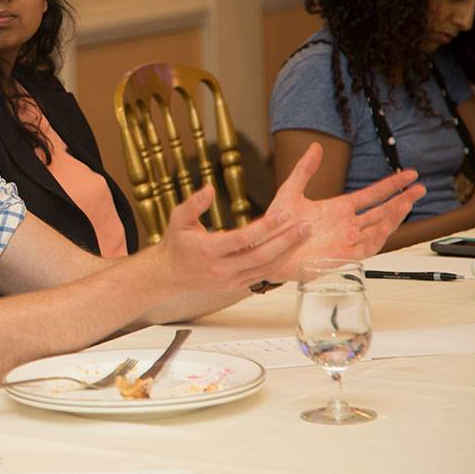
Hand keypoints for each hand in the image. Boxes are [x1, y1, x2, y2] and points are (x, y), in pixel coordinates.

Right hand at [151, 183, 310, 298]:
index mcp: (208, 251)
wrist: (169, 275)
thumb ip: (193, 204)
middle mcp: (221, 268)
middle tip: (305, 226)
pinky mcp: (237, 285)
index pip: (242, 239)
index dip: (264, 228)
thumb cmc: (176, 245)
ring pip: (266, 267)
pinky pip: (263, 274)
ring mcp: (231, 280)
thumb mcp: (177, 219)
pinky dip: (280, 262)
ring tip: (304, 234)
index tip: (283, 214)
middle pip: (260, 256)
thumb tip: (208, 188)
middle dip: (286, 241)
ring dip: (288, 251)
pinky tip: (293, 248)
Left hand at [265, 142, 424, 278]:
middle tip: (419, 187)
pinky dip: (377, 238)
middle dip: (402, 200)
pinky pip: (365, 248)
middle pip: (382, 211)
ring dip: (393, 216)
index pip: (372, 195)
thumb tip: (316, 146)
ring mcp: (346, 240)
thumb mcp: (290, 191)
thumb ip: (304, 169)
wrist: (265, 248)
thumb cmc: (276, 225)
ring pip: (378, 228)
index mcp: (338, 209)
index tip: (409, 174)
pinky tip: (386, 226)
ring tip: (407, 201)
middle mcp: (346, 225)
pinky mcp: (341, 256)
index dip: (391, 185)